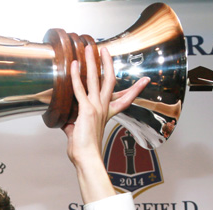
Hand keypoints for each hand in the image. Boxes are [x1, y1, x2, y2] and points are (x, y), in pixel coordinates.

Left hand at [62, 47, 148, 202]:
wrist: (87, 159)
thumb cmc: (84, 151)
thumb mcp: (79, 135)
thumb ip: (74, 126)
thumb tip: (67, 123)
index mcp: (105, 115)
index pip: (124, 99)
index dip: (135, 89)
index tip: (144, 81)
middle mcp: (103, 109)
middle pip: (110, 80)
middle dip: (107, 64)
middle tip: (106, 50)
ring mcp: (96, 108)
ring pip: (96, 79)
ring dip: (92, 62)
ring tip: (89, 48)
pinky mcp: (86, 110)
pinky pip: (80, 89)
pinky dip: (76, 76)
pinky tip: (74, 65)